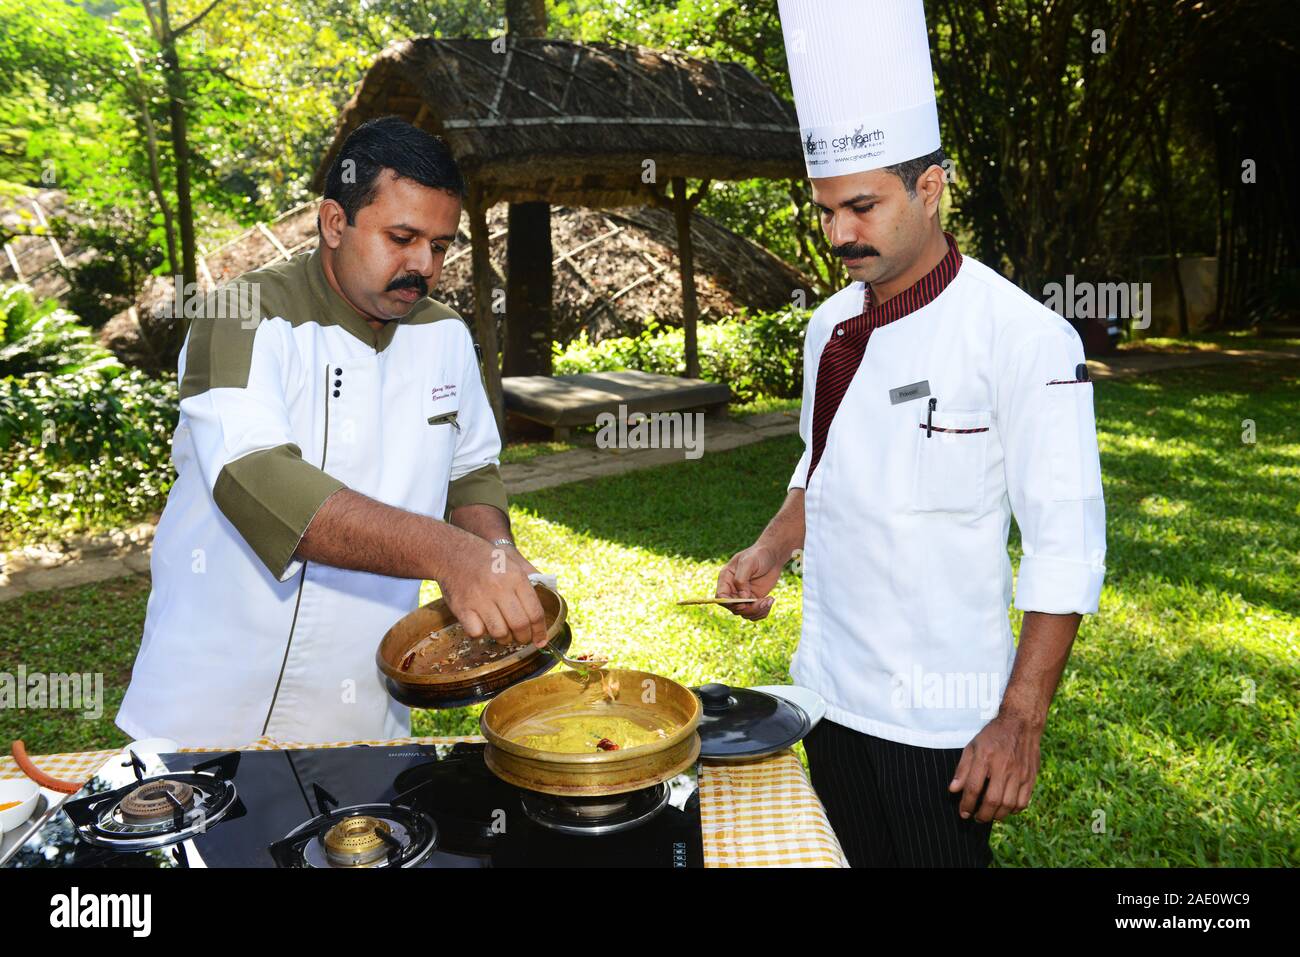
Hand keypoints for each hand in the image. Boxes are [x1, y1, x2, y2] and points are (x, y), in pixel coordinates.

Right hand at [436, 531, 547, 646]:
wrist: (452, 553)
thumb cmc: (486, 559)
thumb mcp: (512, 561)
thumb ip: (532, 576)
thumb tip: (551, 592)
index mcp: (515, 578)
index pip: (535, 612)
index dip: (540, 631)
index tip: (541, 640)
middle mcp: (499, 589)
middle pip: (520, 626)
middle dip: (524, 638)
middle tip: (522, 638)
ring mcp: (479, 599)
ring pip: (500, 633)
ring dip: (504, 638)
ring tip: (504, 633)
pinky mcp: (462, 608)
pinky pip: (477, 633)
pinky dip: (481, 633)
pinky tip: (483, 625)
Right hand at [715, 541, 785, 620]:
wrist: (773, 555)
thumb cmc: (758, 555)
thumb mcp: (748, 562)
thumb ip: (741, 579)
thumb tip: (743, 597)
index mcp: (726, 579)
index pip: (720, 597)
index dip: (729, 603)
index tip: (743, 603)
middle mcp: (732, 590)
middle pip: (733, 608)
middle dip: (748, 608)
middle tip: (762, 602)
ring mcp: (743, 596)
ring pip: (745, 613)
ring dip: (757, 611)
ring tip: (769, 600)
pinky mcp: (754, 600)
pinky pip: (755, 614)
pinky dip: (763, 611)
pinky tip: (770, 600)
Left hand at [948, 714, 1042, 822]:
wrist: (1021, 723)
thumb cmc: (994, 735)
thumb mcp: (973, 746)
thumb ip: (963, 769)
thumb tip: (953, 790)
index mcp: (985, 757)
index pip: (973, 788)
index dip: (966, 804)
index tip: (963, 812)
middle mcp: (1003, 767)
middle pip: (993, 801)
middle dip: (982, 815)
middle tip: (976, 818)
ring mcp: (1019, 773)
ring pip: (1009, 805)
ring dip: (998, 816)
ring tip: (990, 815)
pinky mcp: (1030, 777)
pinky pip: (1023, 801)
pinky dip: (1014, 810)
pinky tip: (1006, 809)